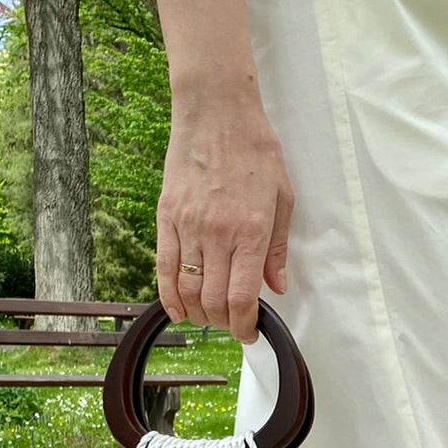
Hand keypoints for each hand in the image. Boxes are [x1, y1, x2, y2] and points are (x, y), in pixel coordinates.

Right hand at [155, 82, 293, 343]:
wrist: (217, 113)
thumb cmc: (255, 150)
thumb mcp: (282, 197)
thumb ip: (277, 247)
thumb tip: (276, 286)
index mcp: (250, 231)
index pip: (241, 297)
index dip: (244, 325)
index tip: (250, 333)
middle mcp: (217, 234)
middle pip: (212, 301)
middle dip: (224, 324)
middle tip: (232, 325)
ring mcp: (187, 227)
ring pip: (187, 290)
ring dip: (199, 314)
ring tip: (211, 317)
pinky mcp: (166, 218)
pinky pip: (164, 268)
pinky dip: (169, 297)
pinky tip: (178, 311)